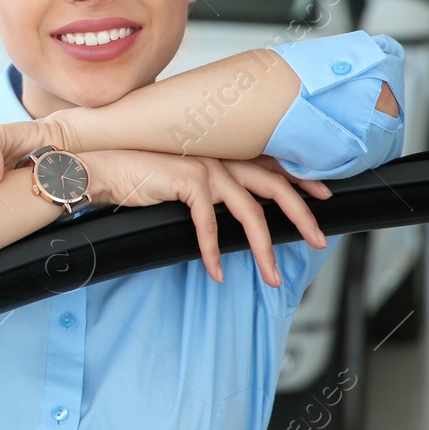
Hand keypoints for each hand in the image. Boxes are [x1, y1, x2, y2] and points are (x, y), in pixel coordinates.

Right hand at [81, 150, 332, 287]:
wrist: (105, 168)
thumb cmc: (141, 175)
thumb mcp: (186, 180)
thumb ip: (213, 188)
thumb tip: (238, 212)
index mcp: (224, 153)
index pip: (273, 165)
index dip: (301, 180)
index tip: (323, 195)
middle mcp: (221, 156)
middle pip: (275, 184)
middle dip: (301, 214)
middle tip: (318, 241)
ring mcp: (207, 167)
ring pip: (250, 212)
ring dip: (264, 248)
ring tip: (272, 276)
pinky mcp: (188, 181)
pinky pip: (210, 224)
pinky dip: (214, 251)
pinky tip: (218, 272)